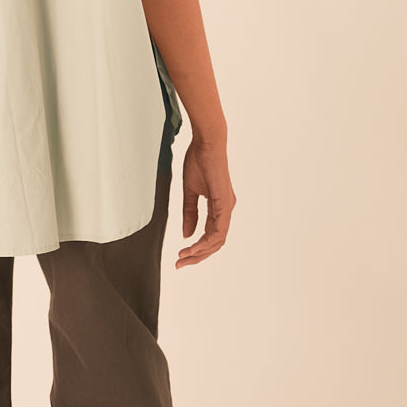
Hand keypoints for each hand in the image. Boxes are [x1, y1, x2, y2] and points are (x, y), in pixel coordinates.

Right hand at [176, 139, 235, 268]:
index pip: (210, 235)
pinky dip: (205, 241)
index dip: (196, 248)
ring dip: (200, 252)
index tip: (179, 256)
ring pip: (217, 240)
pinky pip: (218, 230)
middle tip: (180, 264)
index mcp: (219, 207)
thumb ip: (189, 213)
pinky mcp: (224, 203)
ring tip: (183, 257)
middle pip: (215, 243)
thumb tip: (187, 235)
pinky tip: (193, 246)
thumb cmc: (198, 161)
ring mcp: (227, 207)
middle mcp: (226, 210)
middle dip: (197, 256)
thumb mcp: (190, 191)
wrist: (206, 142)